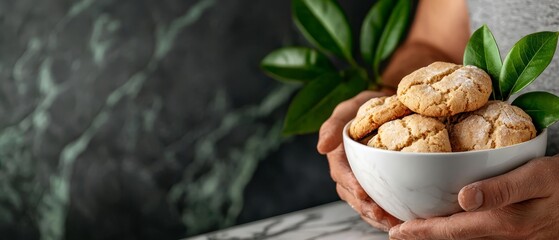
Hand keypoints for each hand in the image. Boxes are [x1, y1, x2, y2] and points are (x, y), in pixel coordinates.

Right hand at [317, 90, 401, 231]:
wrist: (393, 107)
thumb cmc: (369, 105)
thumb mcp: (350, 107)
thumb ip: (333, 125)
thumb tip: (321, 148)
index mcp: (338, 153)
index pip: (340, 172)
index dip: (349, 183)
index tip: (361, 192)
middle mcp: (347, 170)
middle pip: (351, 194)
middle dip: (365, 207)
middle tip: (382, 215)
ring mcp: (361, 179)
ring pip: (363, 204)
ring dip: (375, 216)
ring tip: (393, 223)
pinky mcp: (375, 185)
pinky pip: (377, 204)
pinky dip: (385, 214)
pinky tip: (399, 220)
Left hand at [389, 155, 558, 238]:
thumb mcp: (537, 177)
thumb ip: (502, 189)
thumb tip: (464, 197)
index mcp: (502, 222)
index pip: (450, 230)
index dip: (420, 231)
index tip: (395, 232)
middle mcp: (500, 234)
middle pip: (450, 237)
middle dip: (419, 234)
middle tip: (392, 228)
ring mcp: (505, 236)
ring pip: (459, 237)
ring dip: (433, 233)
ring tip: (408, 226)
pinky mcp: (509, 231)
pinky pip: (472, 233)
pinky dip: (450, 228)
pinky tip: (442, 219)